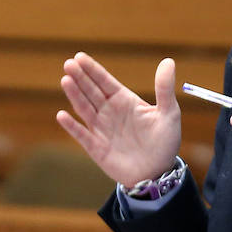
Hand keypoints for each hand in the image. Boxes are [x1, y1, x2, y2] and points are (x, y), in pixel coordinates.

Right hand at [56, 53, 181, 185]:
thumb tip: (168, 61)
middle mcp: (109, 112)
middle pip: (91, 91)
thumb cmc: (164, 143)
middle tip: (69, 63)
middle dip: (80, 77)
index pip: (105, 81)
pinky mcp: (96, 148)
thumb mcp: (169, 113)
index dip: (92, 69)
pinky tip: (62, 115)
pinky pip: (81, 135)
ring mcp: (101, 129)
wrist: (157, 174)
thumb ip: (164, 89)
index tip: (79, 57)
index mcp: (124, 101)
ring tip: (66, 80)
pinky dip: (72, 126)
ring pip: (84, 108)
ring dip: (74, 95)